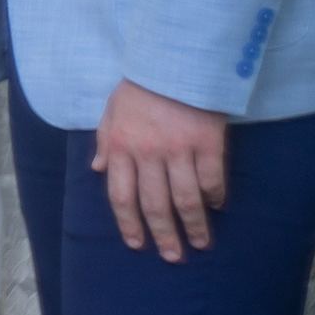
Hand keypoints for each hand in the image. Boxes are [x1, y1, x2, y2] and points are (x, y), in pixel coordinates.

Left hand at [90, 80, 227, 261]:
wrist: (175, 58)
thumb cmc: (142, 84)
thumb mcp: (111, 109)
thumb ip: (105, 140)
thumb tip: (97, 168)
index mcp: (120, 146)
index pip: (120, 196)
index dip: (128, 224)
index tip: (138, 244)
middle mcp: (147, 153)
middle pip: (154, 205)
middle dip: (163, 235)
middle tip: (173, 256)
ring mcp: (179, 150)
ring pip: (185, 200)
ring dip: (194, 226)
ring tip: (201, 243)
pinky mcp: (207, 143)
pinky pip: (211, 180)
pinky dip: (215, 196)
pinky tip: (217, 206)